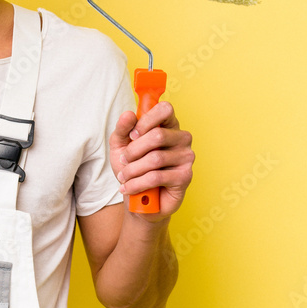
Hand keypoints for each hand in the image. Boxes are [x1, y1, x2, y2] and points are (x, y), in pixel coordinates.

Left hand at [109, 101, 193, 221]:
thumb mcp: (120, 146)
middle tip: (124, 160)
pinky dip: (137, 183)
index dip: (146, 120)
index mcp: (168, 125)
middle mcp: (182, 138)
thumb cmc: (131, 168)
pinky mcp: (185, 177)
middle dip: (134, 150)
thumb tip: (128, 114)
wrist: (137, 198)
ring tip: (124, 177)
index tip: (132, 134)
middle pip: (158, 135)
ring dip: (133, 170)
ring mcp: (186, 157)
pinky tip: (128, 188)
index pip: (165, 109)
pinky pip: (157, 177)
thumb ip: (122, 129)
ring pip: (155, 158)